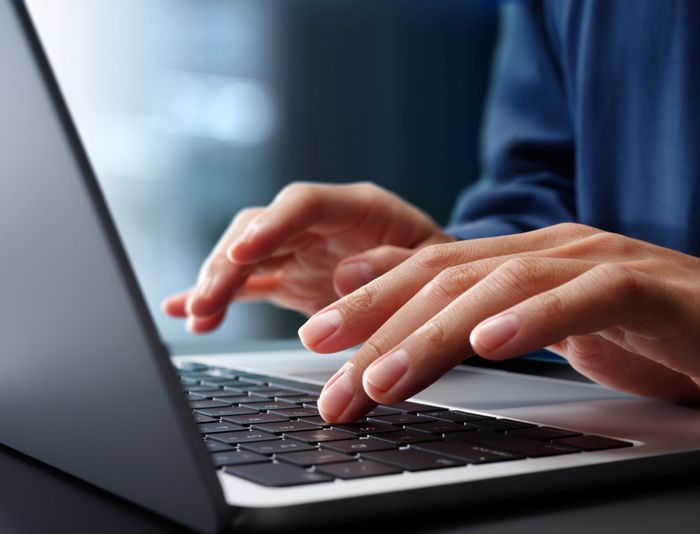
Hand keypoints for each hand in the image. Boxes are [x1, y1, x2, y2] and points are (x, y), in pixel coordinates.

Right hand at [162, 182, 451, 331]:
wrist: (435, 282)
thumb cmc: (438, 268)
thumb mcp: (434, 265)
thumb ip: (396, 265)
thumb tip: (345, 273)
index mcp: (360, 208)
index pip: (305, 204)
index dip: (270, 226)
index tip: (240, 253)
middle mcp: (323, 224)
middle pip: (262, 228)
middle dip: (228, 262)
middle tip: (207, 303)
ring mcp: (303, 249)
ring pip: (247, 254)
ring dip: (217, 282)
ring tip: (197, 317)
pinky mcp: (292, 277)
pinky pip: (249, 283)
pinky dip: (221, 296)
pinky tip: (185, 310)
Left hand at [302, 223, 699, 421]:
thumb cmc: (665, 338)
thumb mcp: (561, 331)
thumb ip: (498, 318)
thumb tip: (428, 328)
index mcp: (530, 260)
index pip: (434, 274)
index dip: (371, 302)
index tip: (317, 338)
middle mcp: (557, 251)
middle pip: (450, 280)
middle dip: (379, 326)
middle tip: (325, 369)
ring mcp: (605, 263)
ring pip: (501, 287)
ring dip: (432, 335)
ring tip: (379, 379)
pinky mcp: (654, 289)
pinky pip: (585, 296)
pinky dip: (533, 319)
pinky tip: (488, 344)